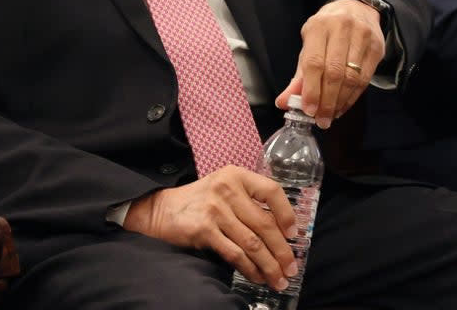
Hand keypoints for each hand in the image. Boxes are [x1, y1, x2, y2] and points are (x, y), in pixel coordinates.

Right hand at [123, 166, 297, 288]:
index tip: (293, 234)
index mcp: (237, 175)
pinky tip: (258, 277)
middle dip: (282, 251)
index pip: (271, 190)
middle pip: (264, 223)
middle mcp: (227, 189)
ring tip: (279, 280)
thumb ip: (249, 202)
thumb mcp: (225, 189)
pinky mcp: (204, 230)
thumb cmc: (200, 201)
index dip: (286, 213)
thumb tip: (281, 232)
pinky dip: (250, 269)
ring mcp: (215, 210)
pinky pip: (235, 254)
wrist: (162, 210)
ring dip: (269, 265)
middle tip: (291, 268)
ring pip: (252, 243)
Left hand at [274, 0, 382, 127]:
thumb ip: (299, 75)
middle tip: (321, 119)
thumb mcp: (309, 45)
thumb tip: (284, 102)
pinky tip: (344, 105)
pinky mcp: (377, 46)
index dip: (311, 89)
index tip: (309, 110)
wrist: (357, 8)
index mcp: (318, 26)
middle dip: (327, 101)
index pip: (314, 63)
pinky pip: (365, 78)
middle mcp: (341, 28)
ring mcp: (362, 36)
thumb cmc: (328, 30)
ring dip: (340, 101)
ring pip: (352, 77)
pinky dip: (353, 96)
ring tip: (331, 115)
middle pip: (334, 72)